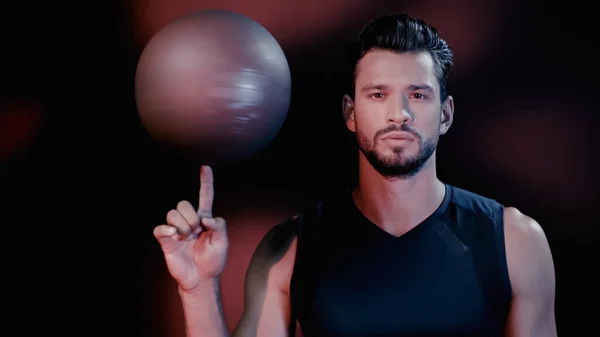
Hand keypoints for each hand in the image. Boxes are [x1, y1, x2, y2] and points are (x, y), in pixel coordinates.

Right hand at [153, 166, 228, 290]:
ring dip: (182, 225)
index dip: (206, 182)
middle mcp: (189, 221)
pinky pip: (160, 228)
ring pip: (172, 213)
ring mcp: (176, 230)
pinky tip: (174, 235)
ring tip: (187, 238)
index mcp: (204, 219)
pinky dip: (166, 230)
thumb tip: (207, 218)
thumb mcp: (222, 242)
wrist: (201, 279)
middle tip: (196, 232)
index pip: (205, 196)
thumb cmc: (213, 261)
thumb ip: (219, 226)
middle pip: (183, 204)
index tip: (206, 166)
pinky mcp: (166, 240)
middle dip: (191, 217)